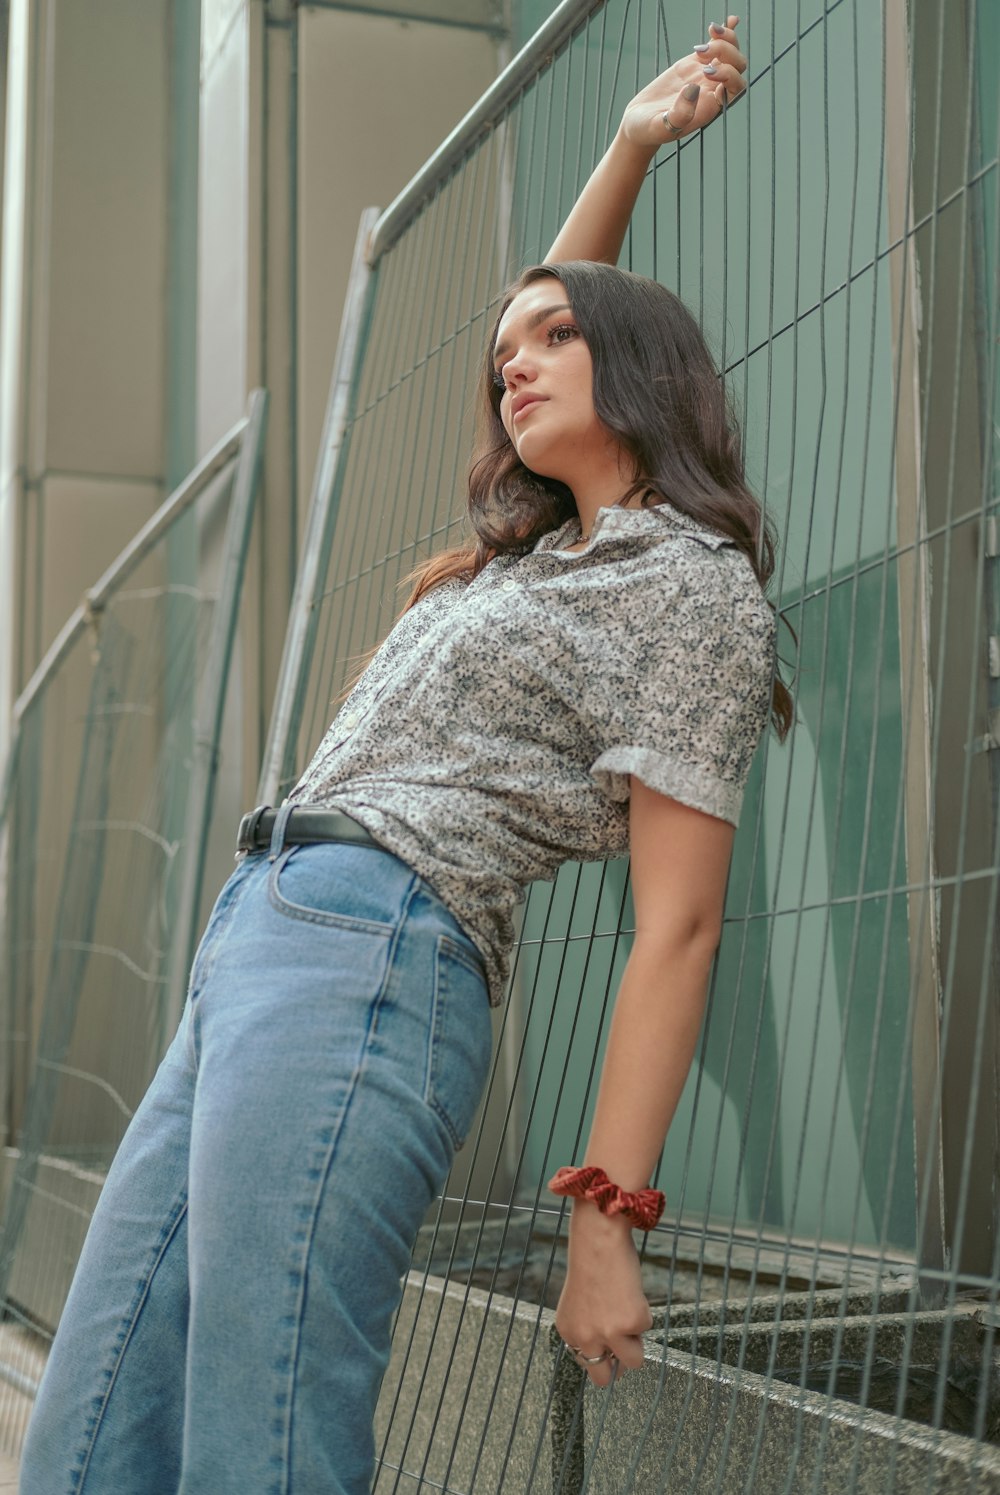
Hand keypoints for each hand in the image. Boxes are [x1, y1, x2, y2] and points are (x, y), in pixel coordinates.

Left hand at [554, 1204, 653, 1387]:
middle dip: (618, 1368)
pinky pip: (646, 1329)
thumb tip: (610, 1356)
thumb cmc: (592, 1265)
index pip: (587, 1365)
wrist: (599, 1240)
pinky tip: (630, 1291)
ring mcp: (608, 1332)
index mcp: (569, 1332)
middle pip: (604, 1379)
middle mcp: (585, 1338)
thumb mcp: (580, 1304)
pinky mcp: (631, 1322)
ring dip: (636, 1341)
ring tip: (628, 1310)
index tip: (610, 1347)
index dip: (603, 1356)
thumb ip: (588, 1329)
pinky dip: (643, 1311)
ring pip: (633, 1362)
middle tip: (625, 1345)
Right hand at [618, 16, 746, 151]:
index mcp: (710, 107)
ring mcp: (705, 75)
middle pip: (737, 66)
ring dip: (727, 39)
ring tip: (711, 30)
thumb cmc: (649, 130)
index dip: (729, 75)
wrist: (638, 123)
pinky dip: (726, 33)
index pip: (735, 87)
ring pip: (730, 54)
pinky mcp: (694, 64)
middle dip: (726, 53)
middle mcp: (712, 90)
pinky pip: (716, 46)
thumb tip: (694, 88)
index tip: (707, 73)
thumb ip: (679, 115)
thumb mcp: (660, 128)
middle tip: (701, 52)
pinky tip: (731, 20)